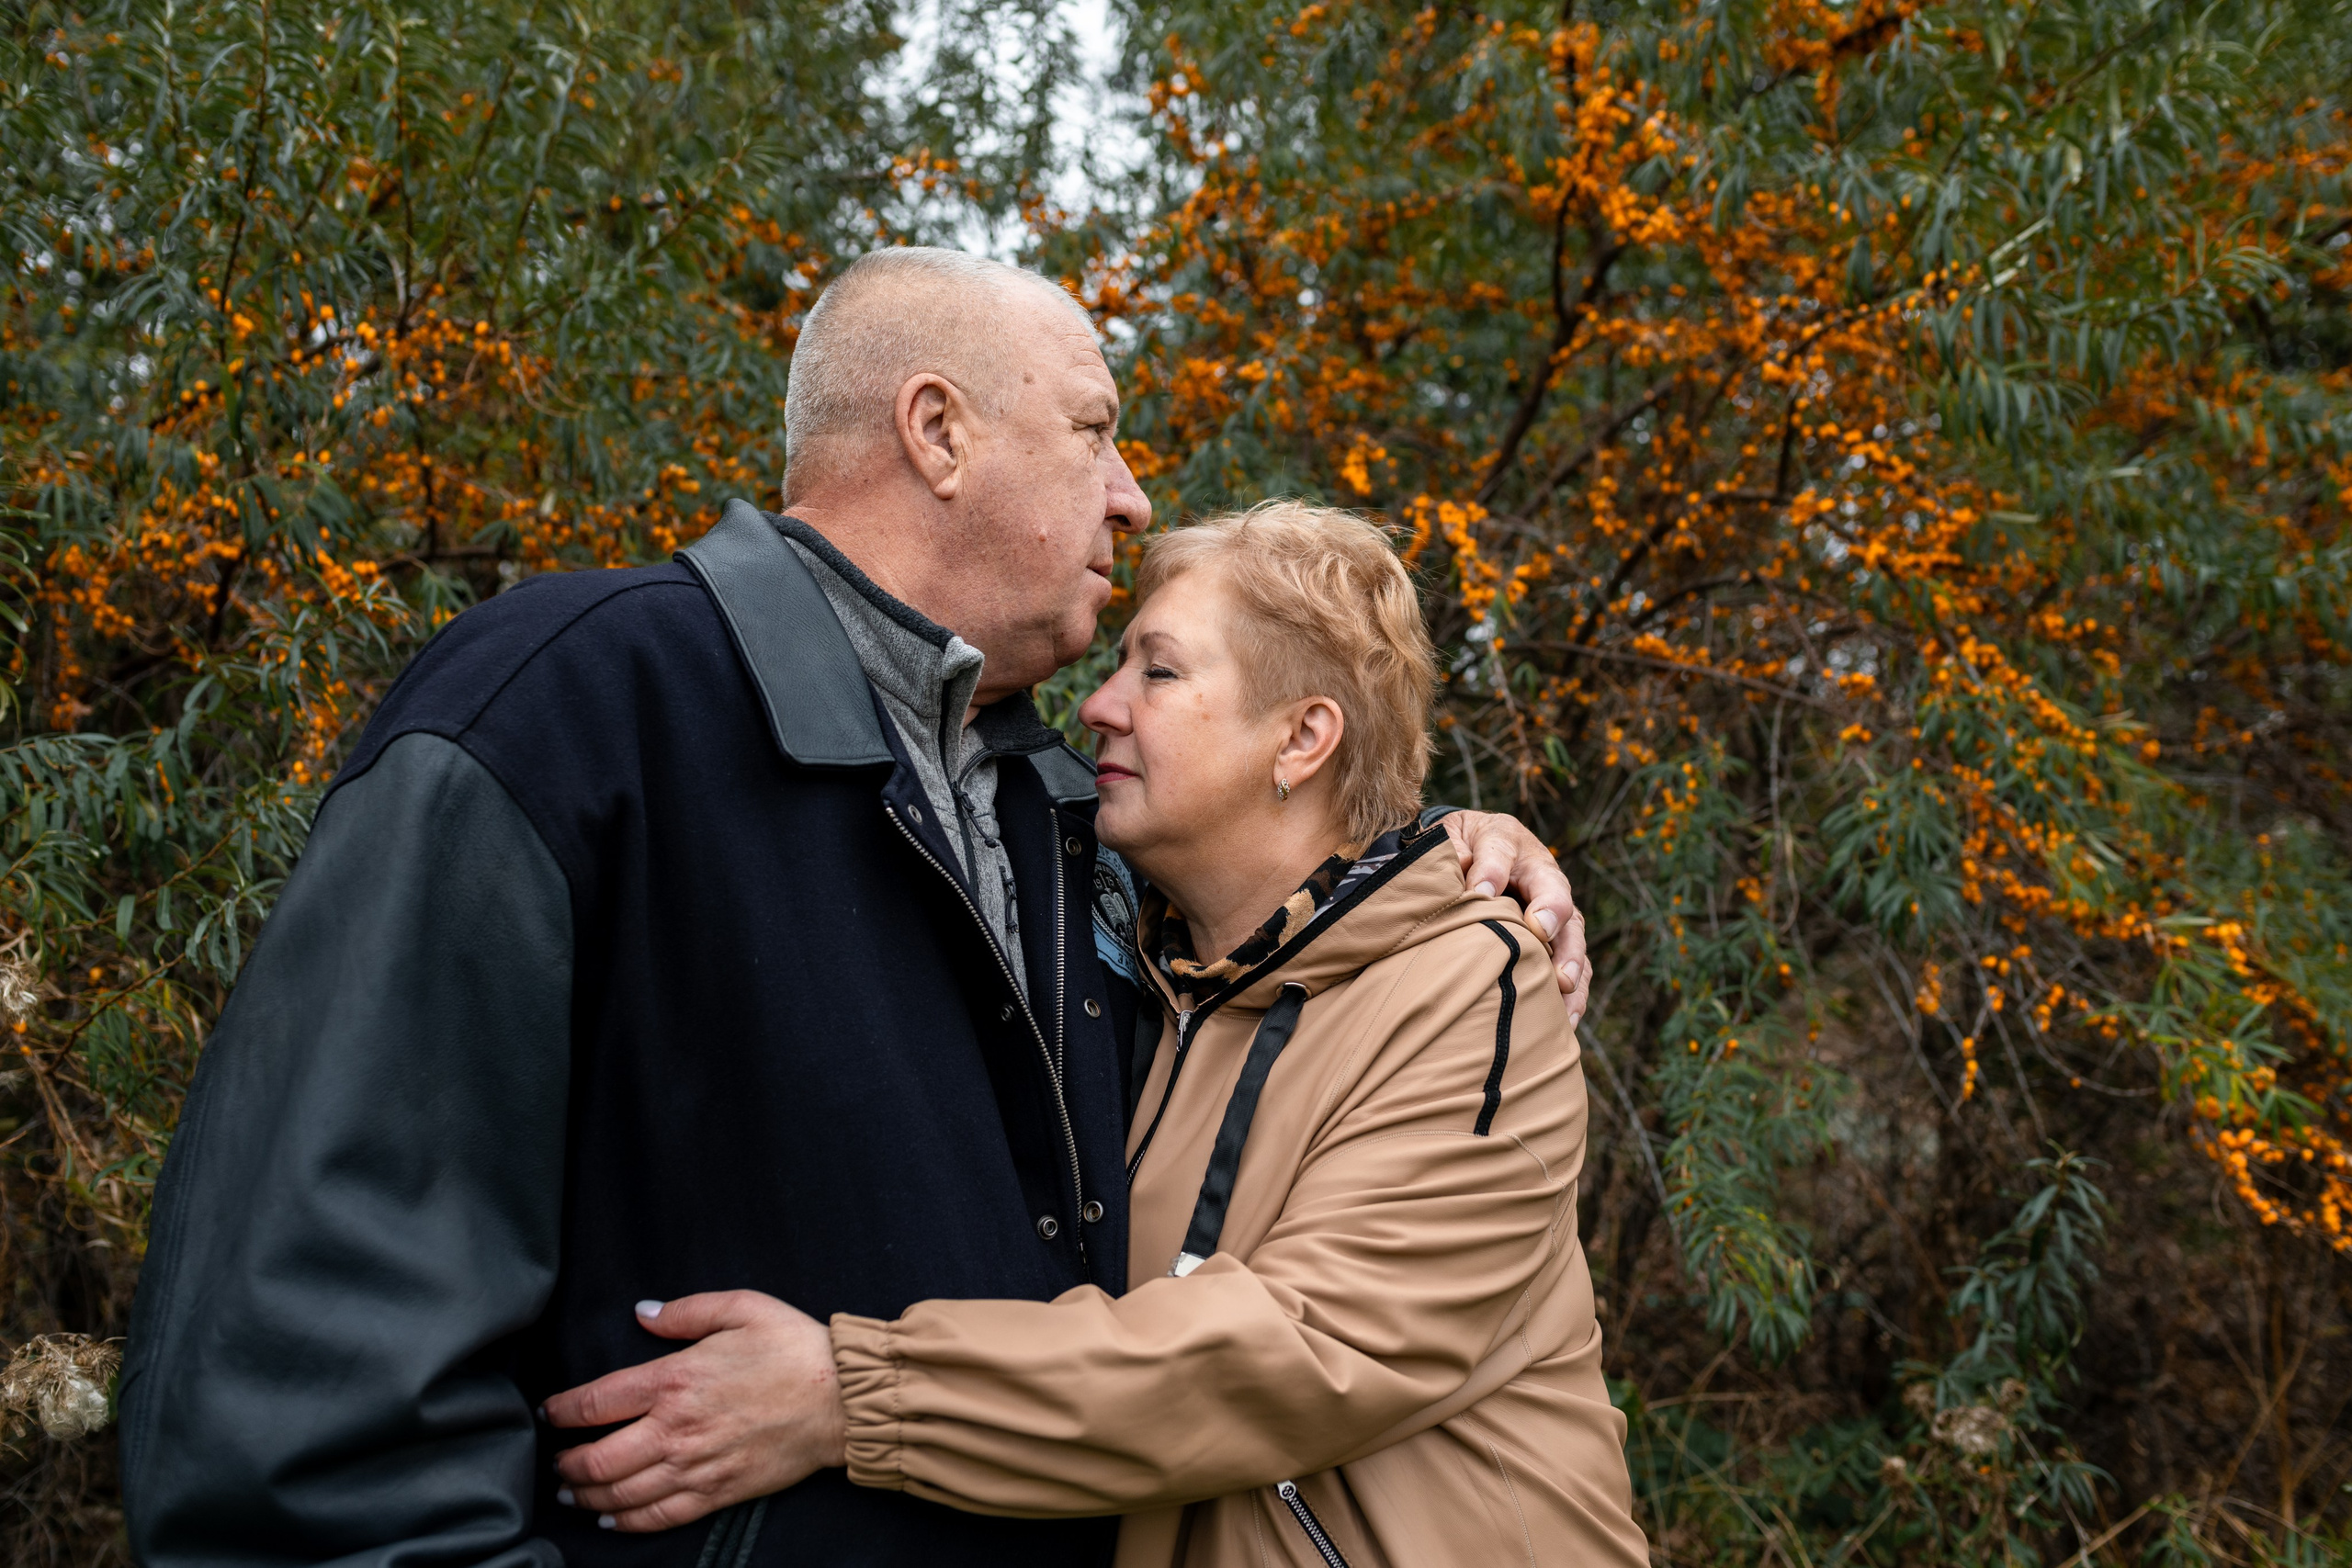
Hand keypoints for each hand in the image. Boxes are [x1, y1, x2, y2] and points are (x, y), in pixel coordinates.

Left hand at [543, 1292, 846, 1531]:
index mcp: (675, 1378)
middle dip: (567, 1463)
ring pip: (621, 1492)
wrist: (840, 1399)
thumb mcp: (742, 1307)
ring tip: (571, 1492)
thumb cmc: (794, 1347)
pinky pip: (659, 1516)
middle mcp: (676, 1428)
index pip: (597, 1401)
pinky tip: (609, 1518)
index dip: (563, 1409)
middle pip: (598, 1458)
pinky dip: (626, 1522)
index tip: (551, 1412)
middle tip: (556, 1461)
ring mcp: (695, 1465)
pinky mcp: (717, 1492)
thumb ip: (686, 1311)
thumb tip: (643, 1313)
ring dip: (586, 1495)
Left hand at [1443, 810, 1589, 1027]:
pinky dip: (1574, 992)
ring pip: (1572, 932)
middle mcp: (1539, 872)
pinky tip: (1566, 1019)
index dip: (1491, 871)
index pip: (1500, 852)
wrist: (1470, 852)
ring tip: (1563, 984)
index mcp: (1506, 840)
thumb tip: (1461, 866)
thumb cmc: (1455, 848)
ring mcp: (1553, 908)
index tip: (1479, 894)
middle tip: (1540, 932)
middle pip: (1554, 891)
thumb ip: (1451, 849)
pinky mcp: (1558, 941)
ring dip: (1570, 959)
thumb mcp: (1447, 837)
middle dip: (1550, 911)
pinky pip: (1575, 965)